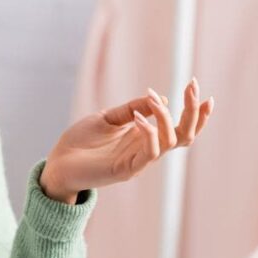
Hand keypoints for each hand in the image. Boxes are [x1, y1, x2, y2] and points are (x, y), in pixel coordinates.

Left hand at [39, 79, 214, 203]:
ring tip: (152, 99)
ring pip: (169, 141)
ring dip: (167, 117)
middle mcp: (145, 150)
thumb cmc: (80, 142)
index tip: (199, 89)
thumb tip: (160, 99)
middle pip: (184, 135)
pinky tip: (139, 117)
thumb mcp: (108, 118)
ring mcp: (138, 161)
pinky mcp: (126, 170)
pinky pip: (149, 153)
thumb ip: (132, 109)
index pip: (180, 128)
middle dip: (193, 112)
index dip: (195, 112)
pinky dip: (149, 133)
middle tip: (192, 87)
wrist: (57, 163)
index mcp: (144, 137)